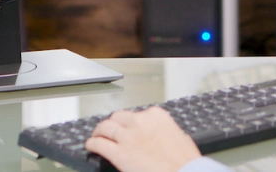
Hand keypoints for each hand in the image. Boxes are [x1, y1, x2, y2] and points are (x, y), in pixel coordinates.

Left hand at [85, 107, 201, 171]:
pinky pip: (99, 144)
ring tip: (96, 135)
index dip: (129, 122)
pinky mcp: (119, 153)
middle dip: (112, 123)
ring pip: (105, 127)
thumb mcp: (180, 137)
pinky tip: (90, 146)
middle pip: (118, 117)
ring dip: (99, 131)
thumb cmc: (184, 161)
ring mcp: (128, 136)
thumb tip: (161, 134)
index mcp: (156, 116)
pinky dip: (92, 144)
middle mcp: (140, 122)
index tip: (128, 127)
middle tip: (109, 129)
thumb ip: (166, 131)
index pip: (136, 113)